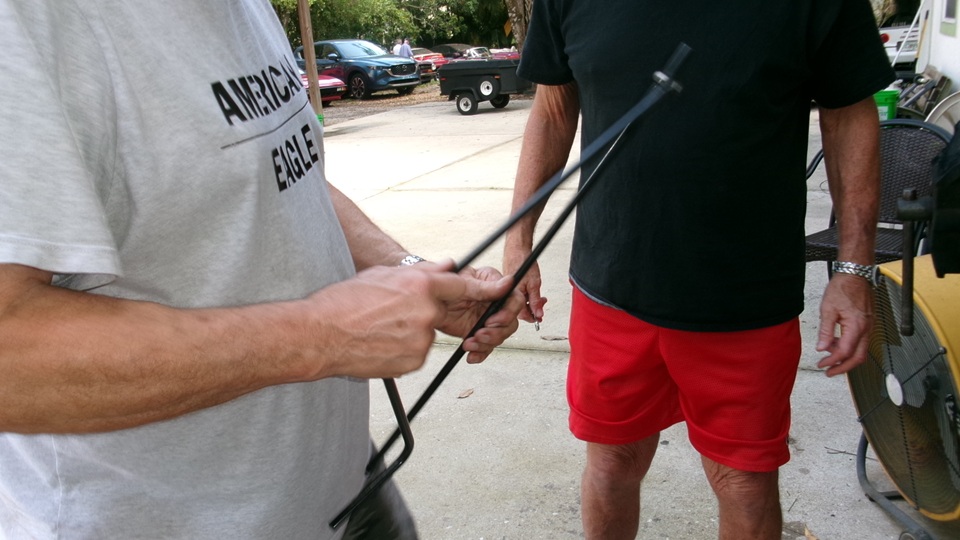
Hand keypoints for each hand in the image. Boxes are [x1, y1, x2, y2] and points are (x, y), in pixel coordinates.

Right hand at [304, 263, 512, 378]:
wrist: (318, 336)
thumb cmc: (342, 302)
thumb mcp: (381, 276)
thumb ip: (419, 272)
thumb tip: (447, 266)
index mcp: (419, 286)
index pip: (462, 284)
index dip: (487, 286)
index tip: (506, 286)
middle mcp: (426, 312)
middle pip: (436, 313)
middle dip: (418, 314)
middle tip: (386, 315)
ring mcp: (421, 340)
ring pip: (424, 335)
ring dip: (406, 333)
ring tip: (374, 330)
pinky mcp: (413, 362)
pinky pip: (414, 354)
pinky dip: (399, 350)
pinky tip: (376, 345)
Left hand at [431, 261, 522, 363]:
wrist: (423, 300)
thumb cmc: (440, 284)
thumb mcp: (462, 284)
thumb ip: (486, 286)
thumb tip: (509, 282)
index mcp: (492, 285)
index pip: (514, 299)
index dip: (507, 313)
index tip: (493, 320)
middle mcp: (492, 302)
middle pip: (510, 321)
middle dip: (496, 332)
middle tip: (480, 334)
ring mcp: (485, 318)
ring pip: (500, 335)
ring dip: (487, 343)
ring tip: (470, 342)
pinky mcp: (477, 331)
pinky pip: (486, 346)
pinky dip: (480, 353)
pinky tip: (471, 354)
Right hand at [503, 244, 546, 323]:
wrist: (516, 248)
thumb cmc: (522, 261)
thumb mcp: (534, 283)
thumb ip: (536, 300)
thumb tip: (538, 314)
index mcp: (513, 296)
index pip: (522, 314)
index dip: (533, 317)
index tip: (540, 318)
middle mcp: (508, 294)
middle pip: (521, 309)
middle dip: (533, 309)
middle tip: (542, 305)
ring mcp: (508, 290)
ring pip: (520, 302)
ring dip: (531, 302)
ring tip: (540, 297)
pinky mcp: (509, 285)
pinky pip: (518, 295)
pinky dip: (527, 295)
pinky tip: (532, 290)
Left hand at [815, 274, 873, 375]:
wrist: (856, 274)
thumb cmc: (842, 288)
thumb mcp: (828, 310)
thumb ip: (826, 331)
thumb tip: (821, 348)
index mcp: (856, 327)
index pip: (845, 352)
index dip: (833, 362)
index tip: (822, 365)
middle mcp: (866, 329)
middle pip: (858, 357)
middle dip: (843, 367)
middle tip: (829, 372)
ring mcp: (869, 326)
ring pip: (861, 350)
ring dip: (845, 356)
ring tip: (829, 355)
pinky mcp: (868, 323)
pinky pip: (861, 341)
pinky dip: (849, 346)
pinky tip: (836, 343)